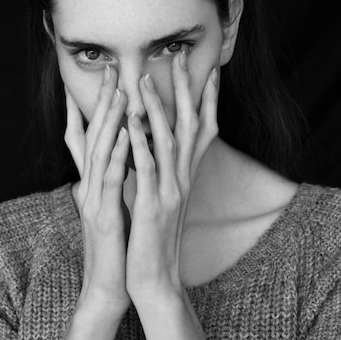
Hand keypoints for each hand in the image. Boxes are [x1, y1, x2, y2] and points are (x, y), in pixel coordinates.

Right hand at [64, 66, 130, 315]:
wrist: (108, 285)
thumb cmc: (113, 246)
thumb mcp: (109, 208)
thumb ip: (106, 185)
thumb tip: (107, 167)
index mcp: (93, 183)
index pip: (87, 139)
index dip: (89, 107)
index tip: (103, 79)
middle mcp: (89, 185)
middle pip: (92, 136)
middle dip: (101, 102)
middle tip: (111, 70)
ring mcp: (93, 199)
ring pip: (99, 152)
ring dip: (108, 121)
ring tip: (119, 91)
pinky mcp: (103, 216)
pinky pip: (111, 180)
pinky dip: (117, 155)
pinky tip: (124, 135)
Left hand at [126, 51, 218, 302]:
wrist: (155, 280)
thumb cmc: (153, 241)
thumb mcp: (160, 204)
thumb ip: (161, 178)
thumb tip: (154, 155)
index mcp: (183, 179)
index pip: (200, 132)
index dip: (206, 101)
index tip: (209, 72)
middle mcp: (182, 180)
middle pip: (189, 127)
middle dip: (186, 91)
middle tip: (182, 58)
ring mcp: (170, 192)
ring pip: (167, 141)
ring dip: (157, 107)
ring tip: (146, 78)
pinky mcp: (153, 206)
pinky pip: (147, 167)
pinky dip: (140, 141)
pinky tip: (131, 120)